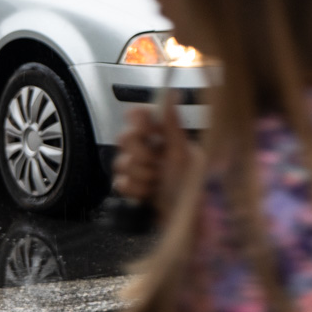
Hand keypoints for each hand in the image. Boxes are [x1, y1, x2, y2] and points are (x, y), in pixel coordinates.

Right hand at [113, 99, 192, 214]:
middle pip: (124, 139)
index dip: (137, 122)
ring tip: (159, 183)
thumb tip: (171, 93)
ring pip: (120, 163)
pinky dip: (136, 190)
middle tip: (159, 165)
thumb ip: (172, 125)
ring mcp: (140, 167)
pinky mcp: (133, 187)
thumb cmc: (192, 185)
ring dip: (142, 177)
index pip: (138, 116)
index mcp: (165, 135)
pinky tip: (150, 194)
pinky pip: (119, 183)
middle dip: (141, 156)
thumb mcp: (184, 153)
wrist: (189, 219)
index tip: (145, 130)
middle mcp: (150, 147)